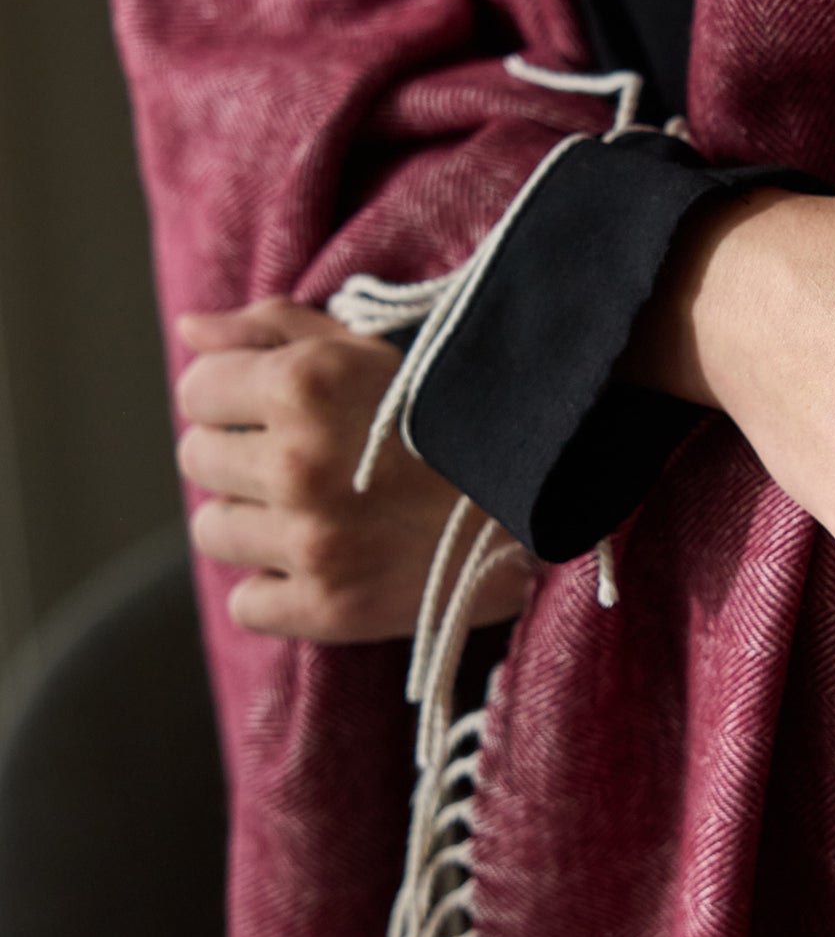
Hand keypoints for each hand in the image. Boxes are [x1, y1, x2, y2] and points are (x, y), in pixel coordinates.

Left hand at [175, 300, 531, 641]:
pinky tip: (326, 563)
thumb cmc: (454, 412)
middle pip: (199, 460)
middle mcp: (297, 462)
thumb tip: (189, 328)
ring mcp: (310, 541)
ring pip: (213, 530)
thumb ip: (273, 329)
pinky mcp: (328, 607)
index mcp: (303, 384)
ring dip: (254, 521)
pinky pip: (246, 601)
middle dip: (242, 456)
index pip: (198, 390)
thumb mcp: (371, 350)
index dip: (231, 396)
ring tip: (316, 512)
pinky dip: (277, 588)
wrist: (544, 497)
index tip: (271, 410)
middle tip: (305, 461)